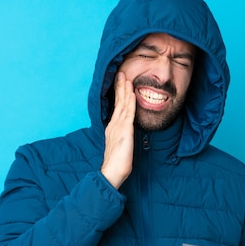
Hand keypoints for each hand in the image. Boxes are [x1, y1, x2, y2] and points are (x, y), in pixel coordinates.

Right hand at [101, 72, 135, 188]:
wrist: (112, 172)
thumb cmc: (117, 163)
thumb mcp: (119, 145)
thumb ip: (122, 137)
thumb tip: (126, 132)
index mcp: (113, 127)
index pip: (117, 107)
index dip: (119, 94)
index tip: (120, 82)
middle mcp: (114, 124)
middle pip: (118, 102)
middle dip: (119, 87)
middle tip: (121, 73)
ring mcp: (119, 126)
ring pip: (123, 104)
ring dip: (125, 90)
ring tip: (126, 77)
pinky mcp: (125, 130)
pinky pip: (128, 113)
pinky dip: (130, 101)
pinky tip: (132, 92)